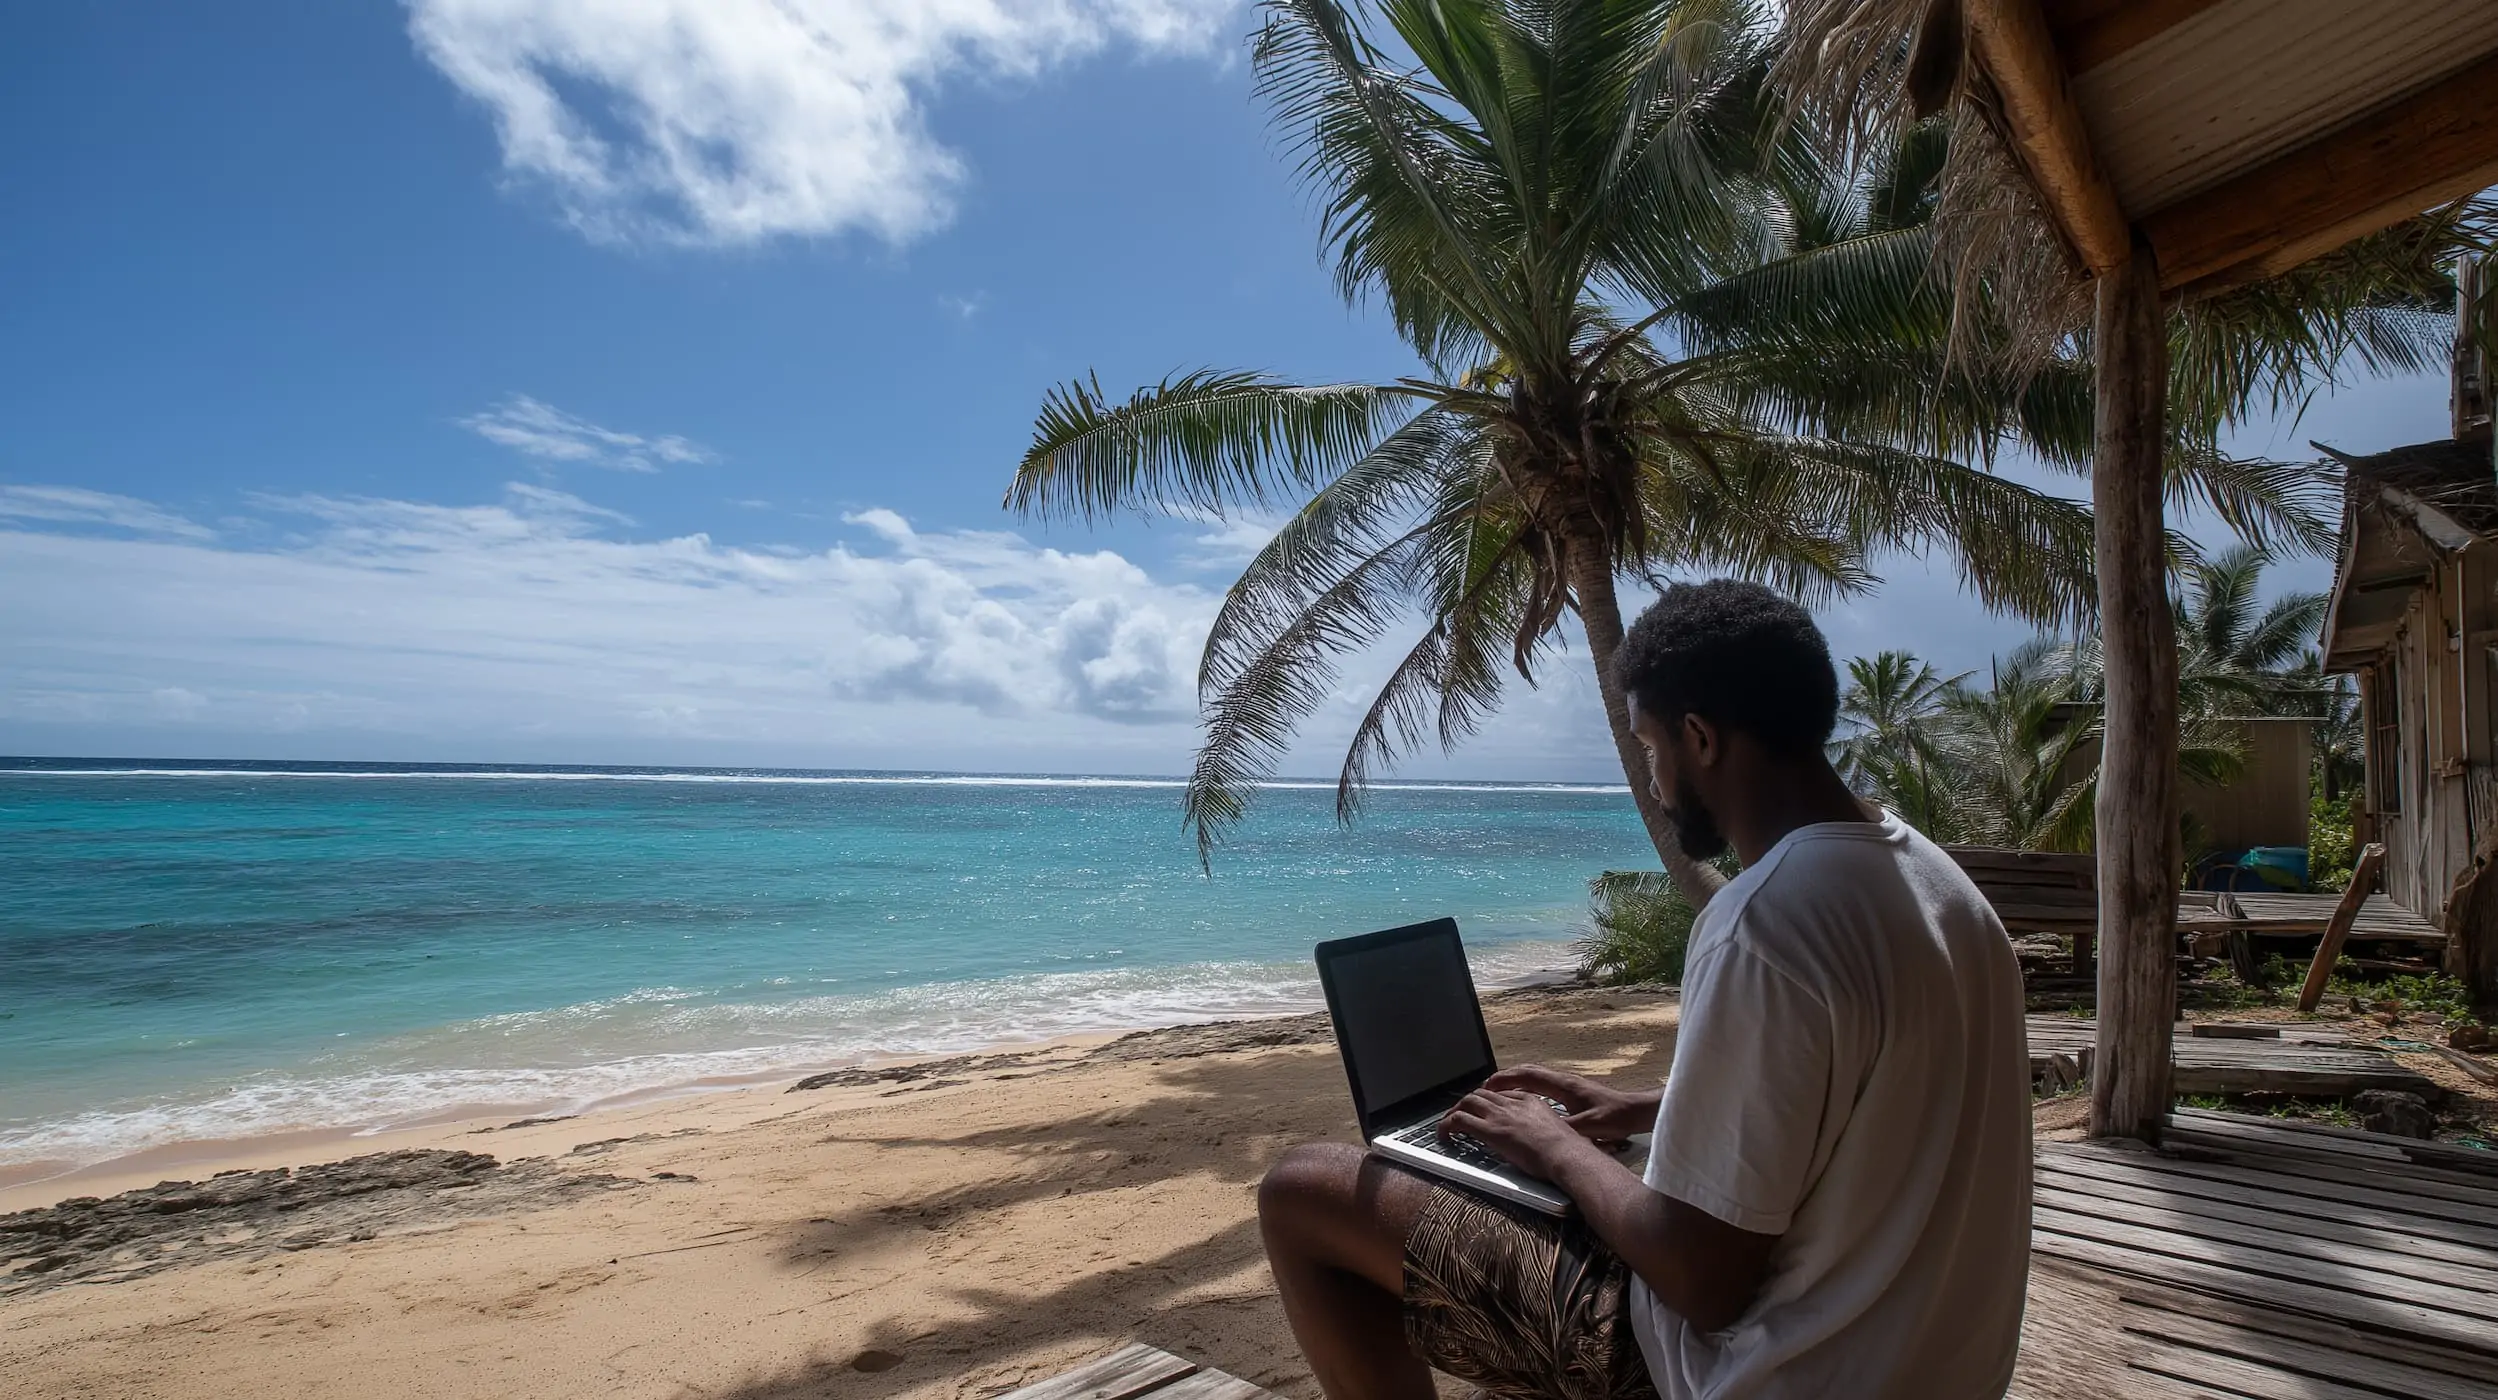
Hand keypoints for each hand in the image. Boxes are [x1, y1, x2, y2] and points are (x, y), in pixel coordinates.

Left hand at [1438, 1088, 1591, 1180]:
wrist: (1567, 1155)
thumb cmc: (1569, 1151)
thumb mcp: (1558, 1132)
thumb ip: (1546, 1131)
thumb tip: (1545, 1142)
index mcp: (1531, 1101)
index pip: (1502, 1094)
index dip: (1489, 1101)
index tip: (1484, 1109)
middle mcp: (1513, 1104)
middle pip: (1482, 1093)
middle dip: (1468, 1102)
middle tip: (1459, 1114)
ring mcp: (1501, 1116)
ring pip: (1468, 1101)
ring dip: (1454, 1111)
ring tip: (1447, 1124)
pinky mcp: (1491, 1131)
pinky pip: (1460, 1120)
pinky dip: (1447, 1125)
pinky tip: (1444, 1136)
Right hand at [1482, 1065, 1656, 1144]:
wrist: (1635, 1111)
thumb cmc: (1615, 1117)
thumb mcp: (1588, 1126)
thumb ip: (1565, 1128)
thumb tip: (1542, 1130)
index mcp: (1563, 1085)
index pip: (1528, 1075)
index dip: (1505, 1079)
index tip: (1487, 1086)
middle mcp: (1563, 1080)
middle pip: (1528, 1071)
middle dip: (1505, 1077)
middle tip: (1486, 1088)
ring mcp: (1568, 1084)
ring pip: (1535, 1075)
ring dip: (1515, 1080)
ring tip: (1499, 1091)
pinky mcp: (1572, 1091)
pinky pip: (1543, 1083)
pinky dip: (1527, 1086)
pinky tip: (1524, 1099)